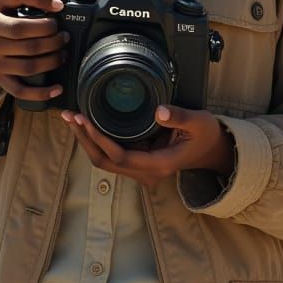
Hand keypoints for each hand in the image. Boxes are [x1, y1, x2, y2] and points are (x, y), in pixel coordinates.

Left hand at [61, 106, 234, 187]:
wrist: (213, 150)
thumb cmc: (207, 134)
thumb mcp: (199, 122)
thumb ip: (180, 116)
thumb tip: (158, 111)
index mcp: (159, 164)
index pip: (120, 156)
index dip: (99, 139)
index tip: (85, 120)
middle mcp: (146, 171)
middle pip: (105, 162)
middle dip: (85, 140)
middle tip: (69, 116)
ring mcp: (141, 169)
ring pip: (105, 160)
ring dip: (87, 140)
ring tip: (71, 118)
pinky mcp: (138, 161)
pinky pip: (111, 155)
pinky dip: (96, 140)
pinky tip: (85, 124)